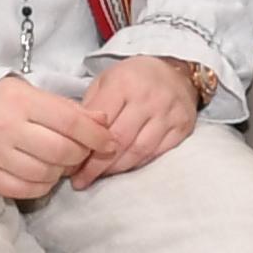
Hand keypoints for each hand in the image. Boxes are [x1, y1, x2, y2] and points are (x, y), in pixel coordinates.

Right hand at [0, 75, 118, 200]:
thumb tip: (104, 124)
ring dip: (60, 171)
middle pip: (60, 151)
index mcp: (20, 100)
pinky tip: (41, 172)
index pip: (70, 122)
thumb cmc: (14, 104)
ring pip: (45, 173)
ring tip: (58, 161)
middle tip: (81, 152)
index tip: (108, 143)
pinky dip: (42, 185)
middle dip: (79, 155)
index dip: (96, 136)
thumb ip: (74, 111)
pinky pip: (26, 189)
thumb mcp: (42, 97)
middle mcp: (2, 125)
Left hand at [69, 55, 201, 186]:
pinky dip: (137, 164)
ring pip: (138, 151)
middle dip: (97, 166)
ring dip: (116, 169)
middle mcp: (148, 98)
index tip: (70, 165)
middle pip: (119, 142)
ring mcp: (168, 113)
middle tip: (81, 180)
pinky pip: (156, 154)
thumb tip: (74, 141)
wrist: (175, 72)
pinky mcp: (182, 127)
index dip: (84, 148)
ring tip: (99, 177)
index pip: (100, 125)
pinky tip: (123, 168)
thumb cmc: (133, 78)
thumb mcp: (105, 81)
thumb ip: (91, 108)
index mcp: (124, 84)